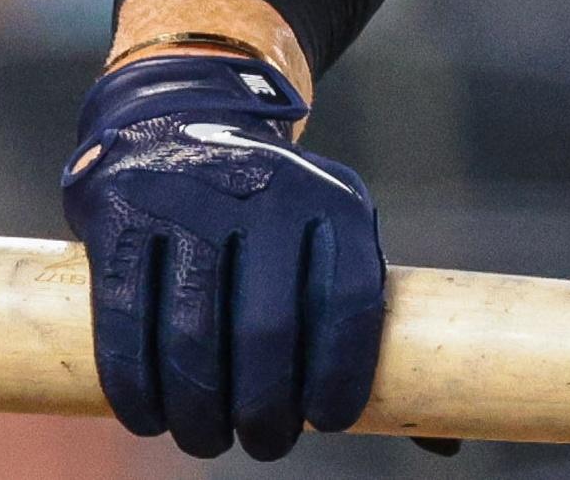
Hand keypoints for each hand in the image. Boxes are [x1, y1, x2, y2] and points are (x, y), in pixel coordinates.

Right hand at [62, 54, 385, 459]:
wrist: (182, 124)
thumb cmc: (275, 218)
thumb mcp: (337, 243)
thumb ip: (379, 335)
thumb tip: (446, 445)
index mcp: (337, 202)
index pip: (351, 301)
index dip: (342, 376)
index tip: (326, 422)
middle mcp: (267, 192)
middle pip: (268, 330)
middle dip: (265, 409)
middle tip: (264, 443)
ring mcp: (190, 201)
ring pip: (192, 335)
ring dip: (199, 410)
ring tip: (208, 439)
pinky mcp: (122, 216)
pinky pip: (125, 321)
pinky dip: (138, 385)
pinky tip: (152, 417)